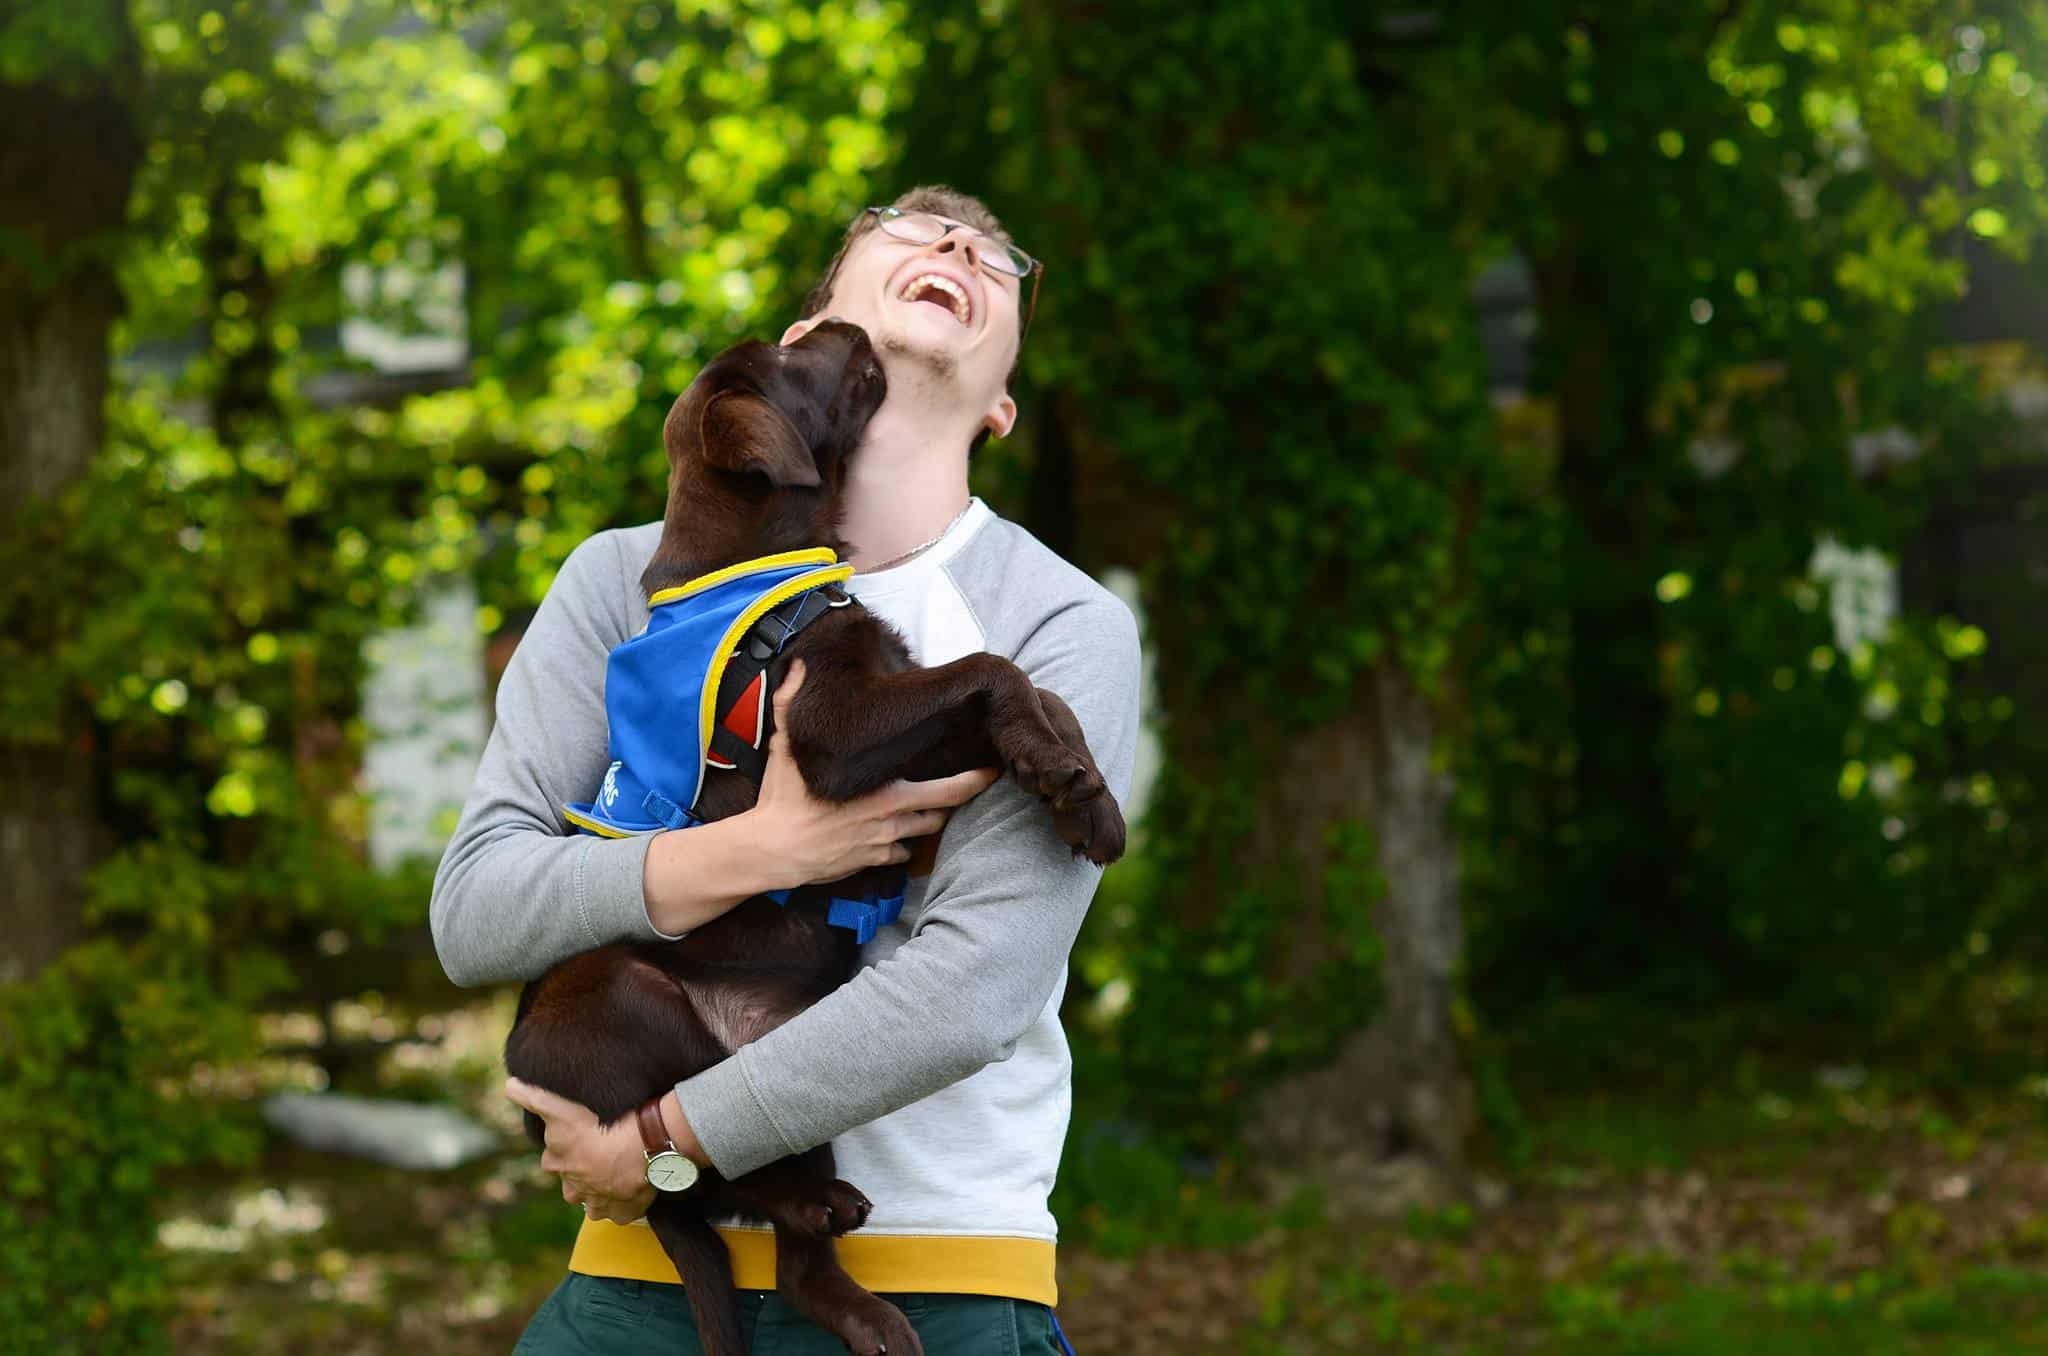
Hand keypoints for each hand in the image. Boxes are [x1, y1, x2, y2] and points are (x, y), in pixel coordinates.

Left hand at [504, 1077, 655, 1224]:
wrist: (645, 1145)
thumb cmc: (600, 1125)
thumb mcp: (560, 1108)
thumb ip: (532, 1098)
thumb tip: (509, 1086)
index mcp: (557, 1163)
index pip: (555, 1156)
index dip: (567, 1145)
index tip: (583, 1133)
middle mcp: (573, 1189)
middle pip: (573, 1179)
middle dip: (583, 1168)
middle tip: (603, 1148)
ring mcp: (597, 1204)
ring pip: (594, 1198)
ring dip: (602, 1187)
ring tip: (619, 1167)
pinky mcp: (620, 1213)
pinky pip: (619, 1211)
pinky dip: (623, 1202)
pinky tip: (632, 1184)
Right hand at [749, 659, 998, 888]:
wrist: (772, 850)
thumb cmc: (783, 798)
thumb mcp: (784, 744)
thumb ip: (792, 702)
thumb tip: (799, 666)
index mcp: (887, 790)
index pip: (948, 788)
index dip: (974, 780)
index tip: (991, 769)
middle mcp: (894, 818)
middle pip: (945, 811)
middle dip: (963, 796)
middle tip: (978, 782)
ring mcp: (884, 843)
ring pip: (924, 832)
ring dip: (929, 819)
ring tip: (931, 802)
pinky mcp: (871, 862)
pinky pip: (899, 855)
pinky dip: (901, 845)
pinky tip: (894, 833)